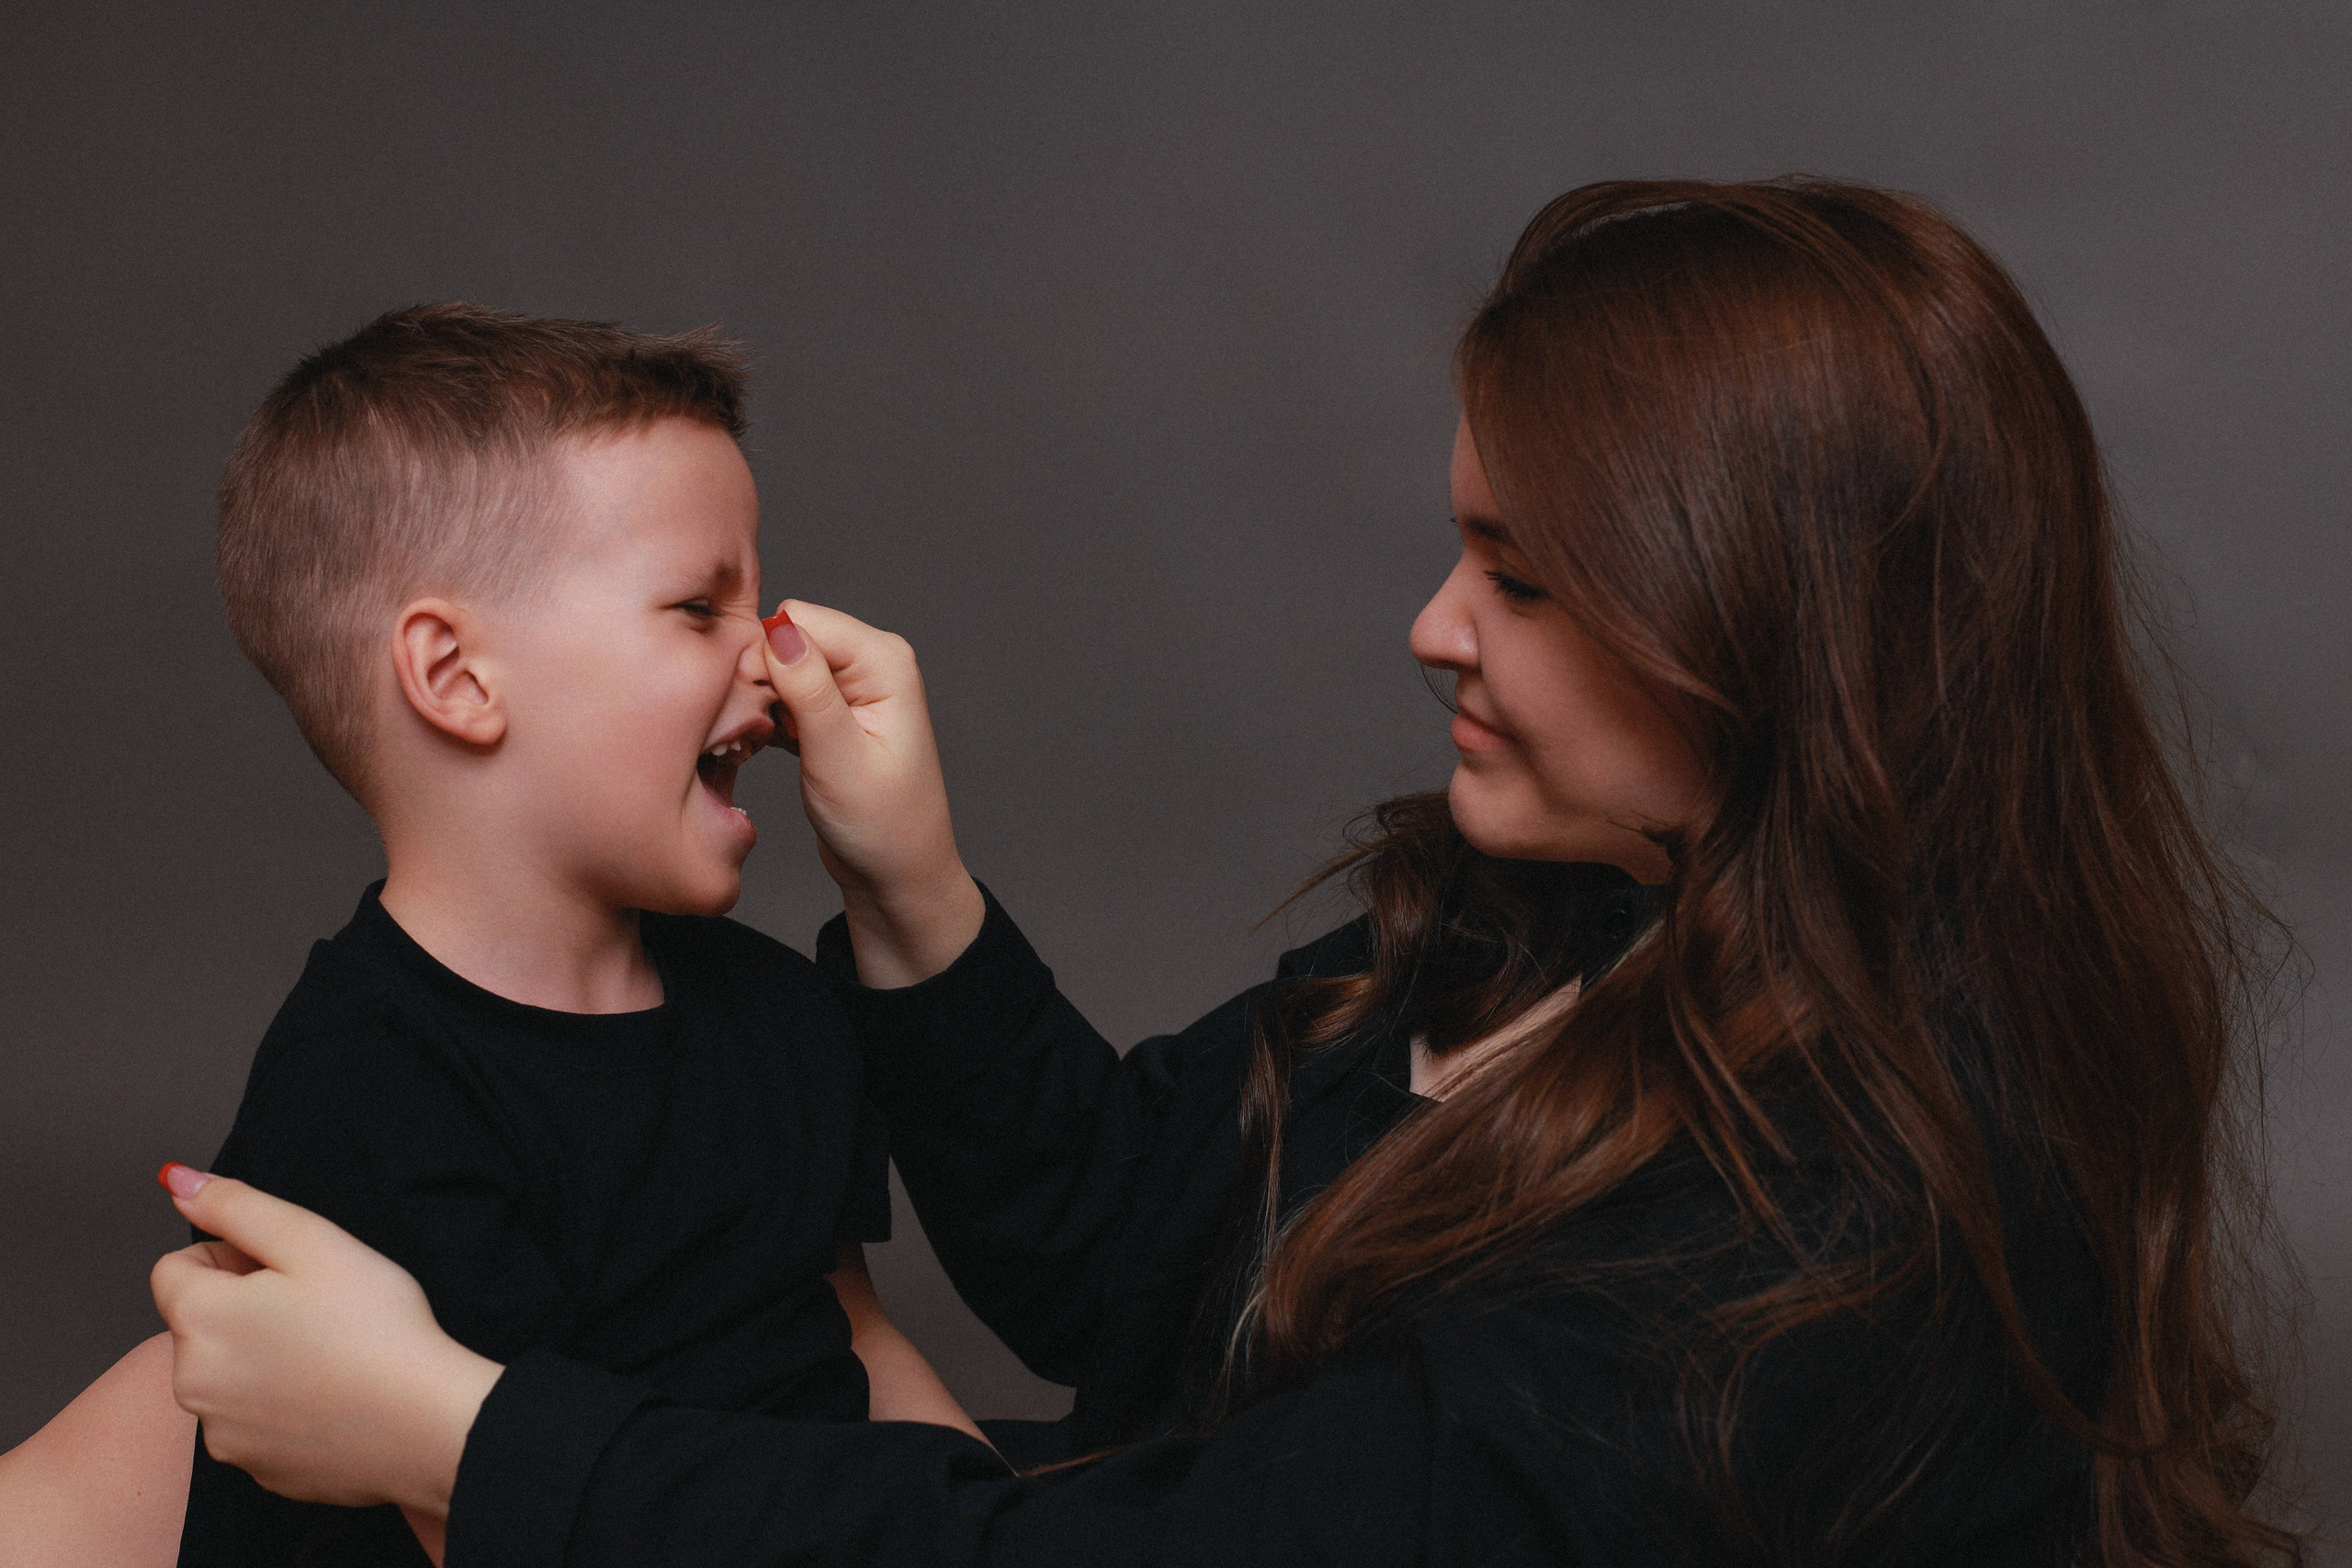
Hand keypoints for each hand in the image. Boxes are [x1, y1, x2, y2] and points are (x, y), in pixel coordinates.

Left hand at [148, 1168, 499, 1522]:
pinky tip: (334, 1394)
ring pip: (227, 1374)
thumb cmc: (376, 1328)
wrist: (426, 1424)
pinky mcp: (257, 1468)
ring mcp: (223, 1433)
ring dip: (261, 1357)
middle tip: (317, 1308)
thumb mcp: (312, 1240)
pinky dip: (284, 1405)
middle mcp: (192, 1384)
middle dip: (245, 1308)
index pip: (175, 1267)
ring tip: (330, 1353)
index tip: (286, 1270)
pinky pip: (254, 1420)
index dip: (231, 1256)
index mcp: (200, 1320)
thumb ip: (236, 1206)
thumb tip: (176, 1182)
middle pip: (200, 1323)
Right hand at [761, 601, 984, 985]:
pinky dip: (764, 716)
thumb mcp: (839, 757)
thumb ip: (809, 690)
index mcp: (884, 661)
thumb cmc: (881, 827)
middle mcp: (871, 663)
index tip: (749, 706)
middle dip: (759, 677)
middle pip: (786, 637)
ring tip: (760, 744)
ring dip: (758, 700)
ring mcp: (850, 687)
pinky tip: (761, 747)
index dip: (765, 655)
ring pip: (777, 665)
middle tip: (752, 733)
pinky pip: (781, 692)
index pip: (801, 619)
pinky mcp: (829, 712)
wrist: (896, 875)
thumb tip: (778, 630)